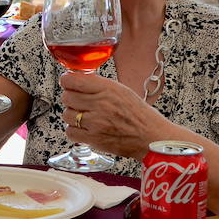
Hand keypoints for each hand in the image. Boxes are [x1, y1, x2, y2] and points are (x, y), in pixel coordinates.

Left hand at [59, 72, 173, 161]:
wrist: (151, 137)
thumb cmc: (139, 114)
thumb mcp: (122, 90)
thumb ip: (99, 85)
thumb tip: (77, 80)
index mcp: (108, 89)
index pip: (73, 80)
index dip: (67, 81)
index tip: (69, 83)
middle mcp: (100, 104)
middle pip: (67, 97)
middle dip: (71, 98)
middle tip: (80, 102)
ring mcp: (96, 122)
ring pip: (66, 114)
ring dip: (73, 115)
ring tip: (85, 117)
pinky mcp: (93, 139)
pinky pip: (70, 132)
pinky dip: (75, 131)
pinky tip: (85, 128)